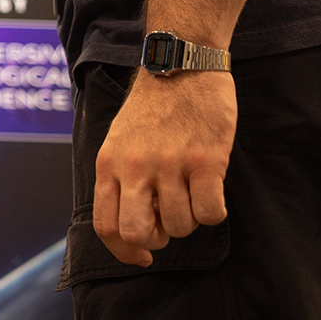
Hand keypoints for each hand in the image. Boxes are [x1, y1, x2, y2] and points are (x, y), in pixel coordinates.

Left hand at [93, 69, 235, 265]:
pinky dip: (214, 212)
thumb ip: (121, 179)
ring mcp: (170, 164)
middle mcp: (135, 166)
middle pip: (138, 233)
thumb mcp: (119, 141)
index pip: (105, 227)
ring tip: (191, 193)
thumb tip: (133, 228)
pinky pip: (211, 213)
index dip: (124, 252)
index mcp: (109, 163)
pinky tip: (212, 190)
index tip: (144, 256)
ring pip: (180, 226)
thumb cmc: (153, 108)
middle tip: (169, 222)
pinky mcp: (206, 160)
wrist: (181, 63)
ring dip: (190, 220)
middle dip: (158, 239)